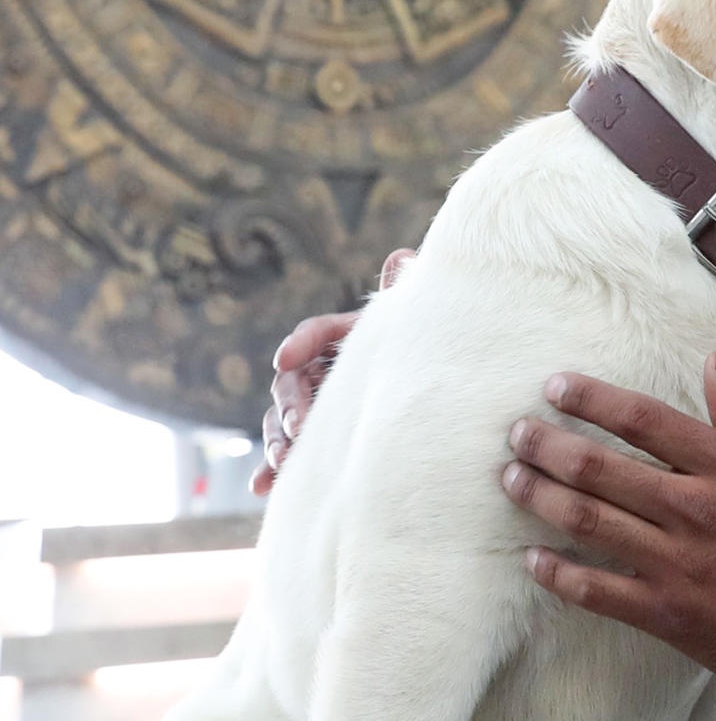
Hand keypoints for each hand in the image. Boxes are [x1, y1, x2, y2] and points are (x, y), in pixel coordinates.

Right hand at [247, 248, 412, 494]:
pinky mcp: (311, 440)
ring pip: (283, 421)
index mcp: (343, 337)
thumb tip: (403, 256)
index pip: (315, 333)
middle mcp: (320, 370)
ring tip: (285, 460)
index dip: (300, 343)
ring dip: (278, 440)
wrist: (424, 397)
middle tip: (300, 426)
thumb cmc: (417, 351)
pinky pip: (286, 454)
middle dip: (290, 405)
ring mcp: (312, 406)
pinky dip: (272, 470)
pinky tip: (262, 487)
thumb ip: (402, 296)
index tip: (285, 358)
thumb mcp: (410, 328)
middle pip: (292, 382)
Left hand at [501, 353, 715, 707]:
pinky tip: (535, 559)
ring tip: (513, 478)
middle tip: (519, 432)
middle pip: (601, 468)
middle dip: (549, 445)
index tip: (557, 387)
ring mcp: (678, 564)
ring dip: (542, 497)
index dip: (592, 399)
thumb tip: (714, 366)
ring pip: (589, 522)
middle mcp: (696, 509)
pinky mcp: (669, 614)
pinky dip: (560, 574)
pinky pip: (599, 591)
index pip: (644, 419)